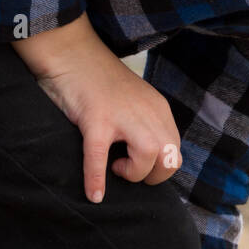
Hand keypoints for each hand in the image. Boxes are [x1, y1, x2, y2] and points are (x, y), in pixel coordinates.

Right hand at [12, 13, 180, 202]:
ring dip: (133, 173)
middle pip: (170, 158)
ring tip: (114, 166)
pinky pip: (100, 158)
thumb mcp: (134, 102)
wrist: (72, 53)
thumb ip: (144, 124)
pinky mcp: (96, 119)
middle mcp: (148, 112)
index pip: (175, 150)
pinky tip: (94, 195)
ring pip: (148, 158)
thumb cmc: (97, 82)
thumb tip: (147, 160)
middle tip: (128, 170)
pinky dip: (97, 180)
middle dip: (153, 176)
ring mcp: (123, 115)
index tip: (139, 166)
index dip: (159, 168)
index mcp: (159, 110)